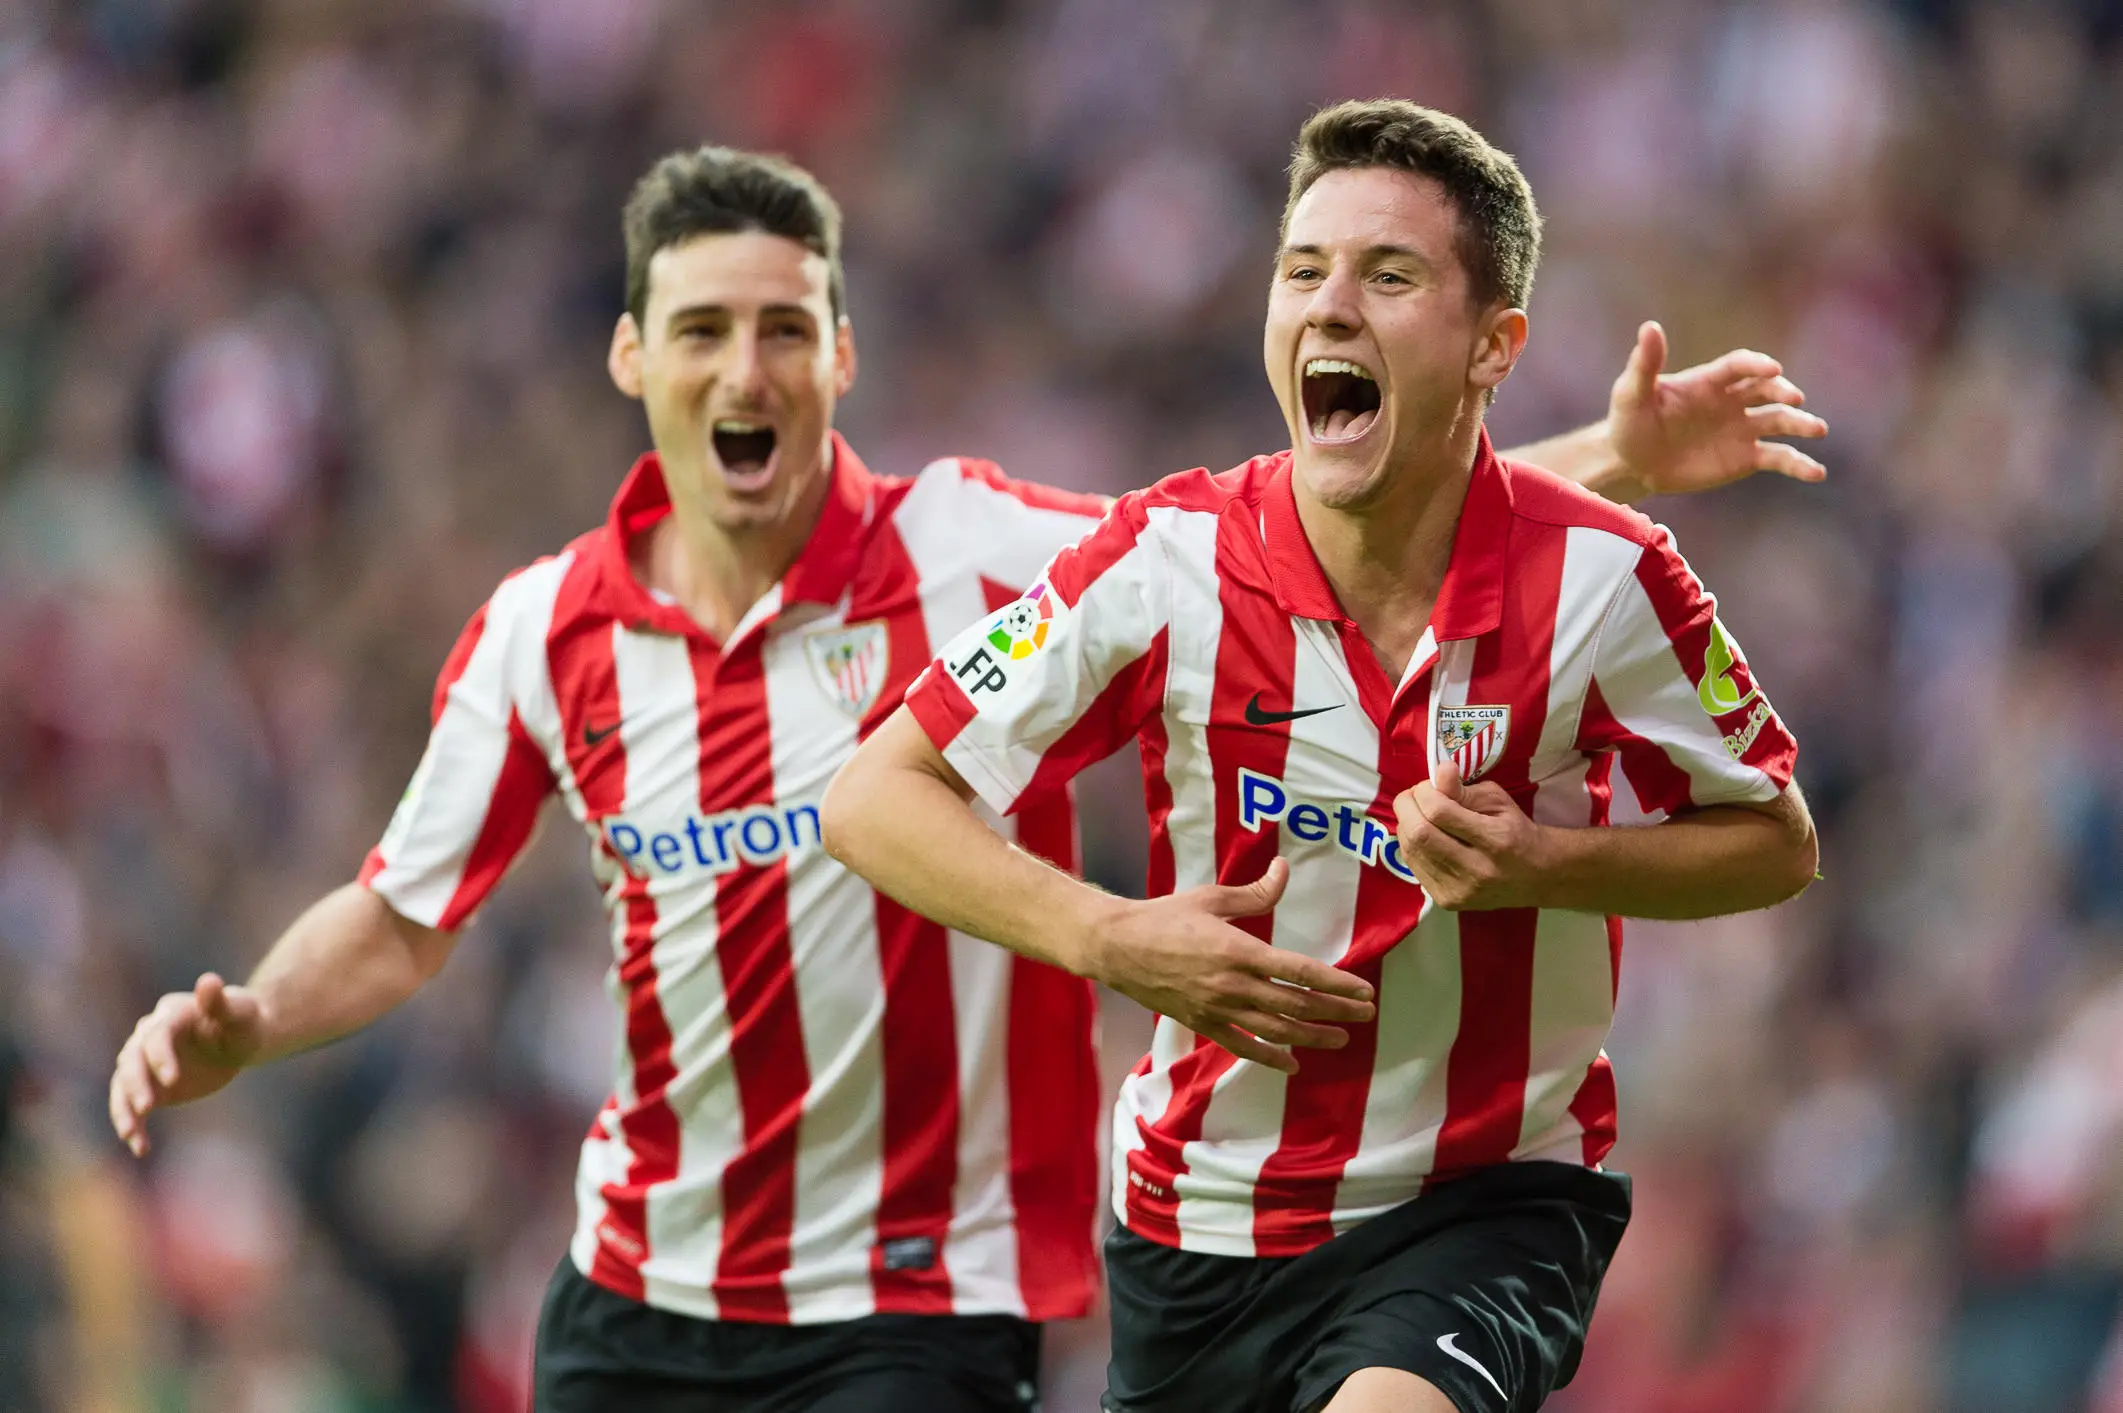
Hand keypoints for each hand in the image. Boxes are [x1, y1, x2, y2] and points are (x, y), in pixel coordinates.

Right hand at [109, 973, 265, 1155]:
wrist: (240, 1039)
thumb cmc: (244, 1021)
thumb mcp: (241, 1011)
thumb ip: (222, 1002)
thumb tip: (208, 981)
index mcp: (170, 1015)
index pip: (156, 1036)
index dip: (160, 1056)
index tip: (171, 1079)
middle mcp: (149, 1037)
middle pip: (131, 1060)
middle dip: (135, 1083)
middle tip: (146, 1106)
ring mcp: (146, 1063)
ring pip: (123, 1086)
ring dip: (124, 1109)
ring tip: (131, 1135)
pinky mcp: (149, 1087)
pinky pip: (133, 1108)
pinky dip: (134, 1126)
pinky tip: (140, 1148)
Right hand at [1086, 858, 1375, 1072]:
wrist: (1117, 947)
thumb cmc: (1164, 917)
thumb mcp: (1211, 898)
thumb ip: (1254, 892)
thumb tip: (1284, 870)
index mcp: (1239, 950)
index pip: (1300, 971)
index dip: (1336, 984)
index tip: (1363, 990)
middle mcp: (1232, 984)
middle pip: (1296, 1005)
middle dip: (1336, 1012)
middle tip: (1365, 1014)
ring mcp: (1217, 1008)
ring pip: (1275, 1030)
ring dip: (1312, 1037)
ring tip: (1340, 1039)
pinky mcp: (1201, 1023)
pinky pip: (1242, 1046)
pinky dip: (1270, 1057)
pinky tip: (1292, 1063)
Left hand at [1394, 761, 1548, 910]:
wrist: (1536, 877)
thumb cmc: (1516, 831)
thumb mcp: (1499, 801)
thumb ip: (1465, 789)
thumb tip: (1439, 771)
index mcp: (1495, 840)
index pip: (1439, 812)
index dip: (1425, 792)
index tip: (1429, 785)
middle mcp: (1476, 870)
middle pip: (1420, 834)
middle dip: (1406, 806)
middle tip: (1414, 796)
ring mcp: (1460, 890)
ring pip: (1411, 851)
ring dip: (1406, 825)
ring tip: (1418, 814)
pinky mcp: (1448, 901)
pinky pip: (1414, 867)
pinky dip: (1411, 845)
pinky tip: (1423, 836)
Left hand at [1607, 321, 1826, 499]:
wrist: (1631, 464)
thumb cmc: (1628, 424)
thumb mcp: (1631, 394)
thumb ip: (1645, 364)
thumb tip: (1650, 327)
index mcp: (1709, 381)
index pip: (1740, 366)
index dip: (1756, 365)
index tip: (1773, 370)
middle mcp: (1732, 401)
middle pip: (1766, 389)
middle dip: (1782, 392)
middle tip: (1794, 399)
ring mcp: (1742, 429)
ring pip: (1779, 421)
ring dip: (1801, 424)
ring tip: (1817, 429)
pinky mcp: (1745, 457)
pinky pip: (1779, 458)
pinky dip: (1799, 464)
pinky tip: (1816, 472)